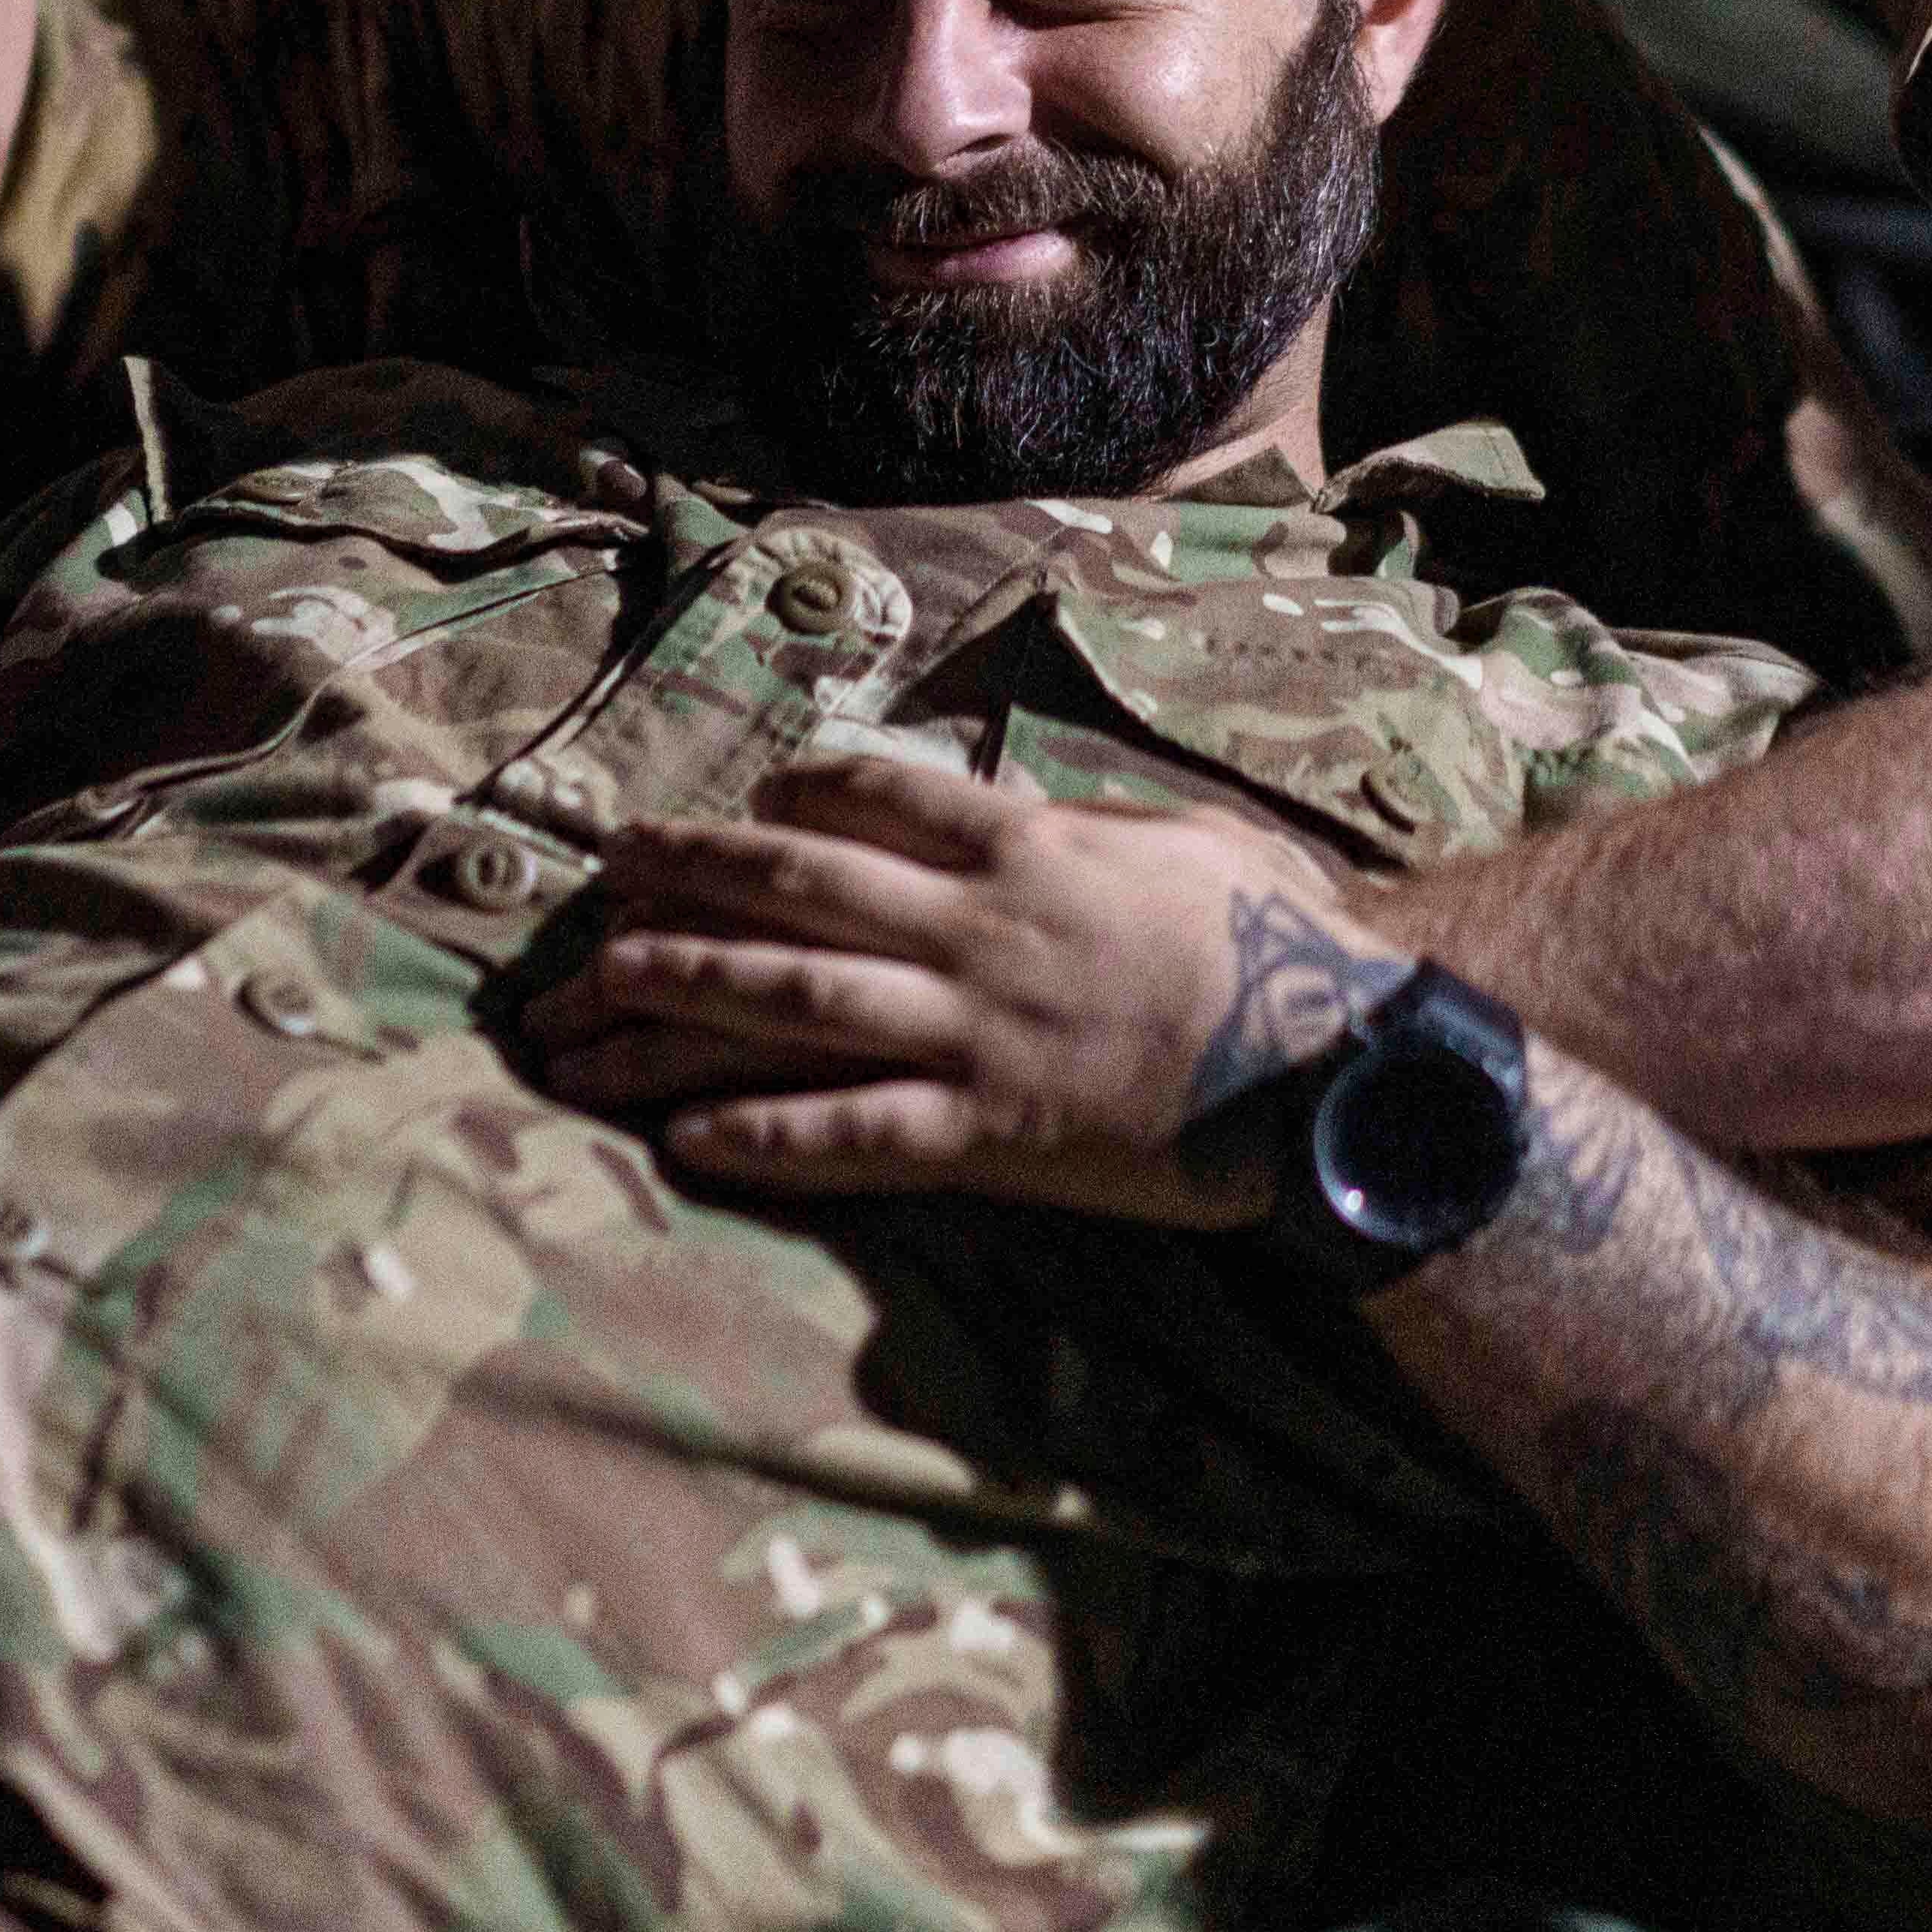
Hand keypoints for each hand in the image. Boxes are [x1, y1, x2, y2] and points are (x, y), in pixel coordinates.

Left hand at [520, 756, 1394, 1229]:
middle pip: (797, 887)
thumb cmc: (1285, 949)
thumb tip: (1027, 815)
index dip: (792, 789)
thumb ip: (1094, 822)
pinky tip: (682, 1141)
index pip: (878, 792)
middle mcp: (982, 930)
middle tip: (603, 883)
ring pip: (792, 1004)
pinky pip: (853, 1136)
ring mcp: (979, 1034)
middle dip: (685, 879)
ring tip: (587, 1004)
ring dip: (677, 999)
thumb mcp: (1194, 842)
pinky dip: (763, 1137)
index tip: (738, 801)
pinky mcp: (993, 1138)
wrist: (1343, 1070)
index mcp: (1030, 846)